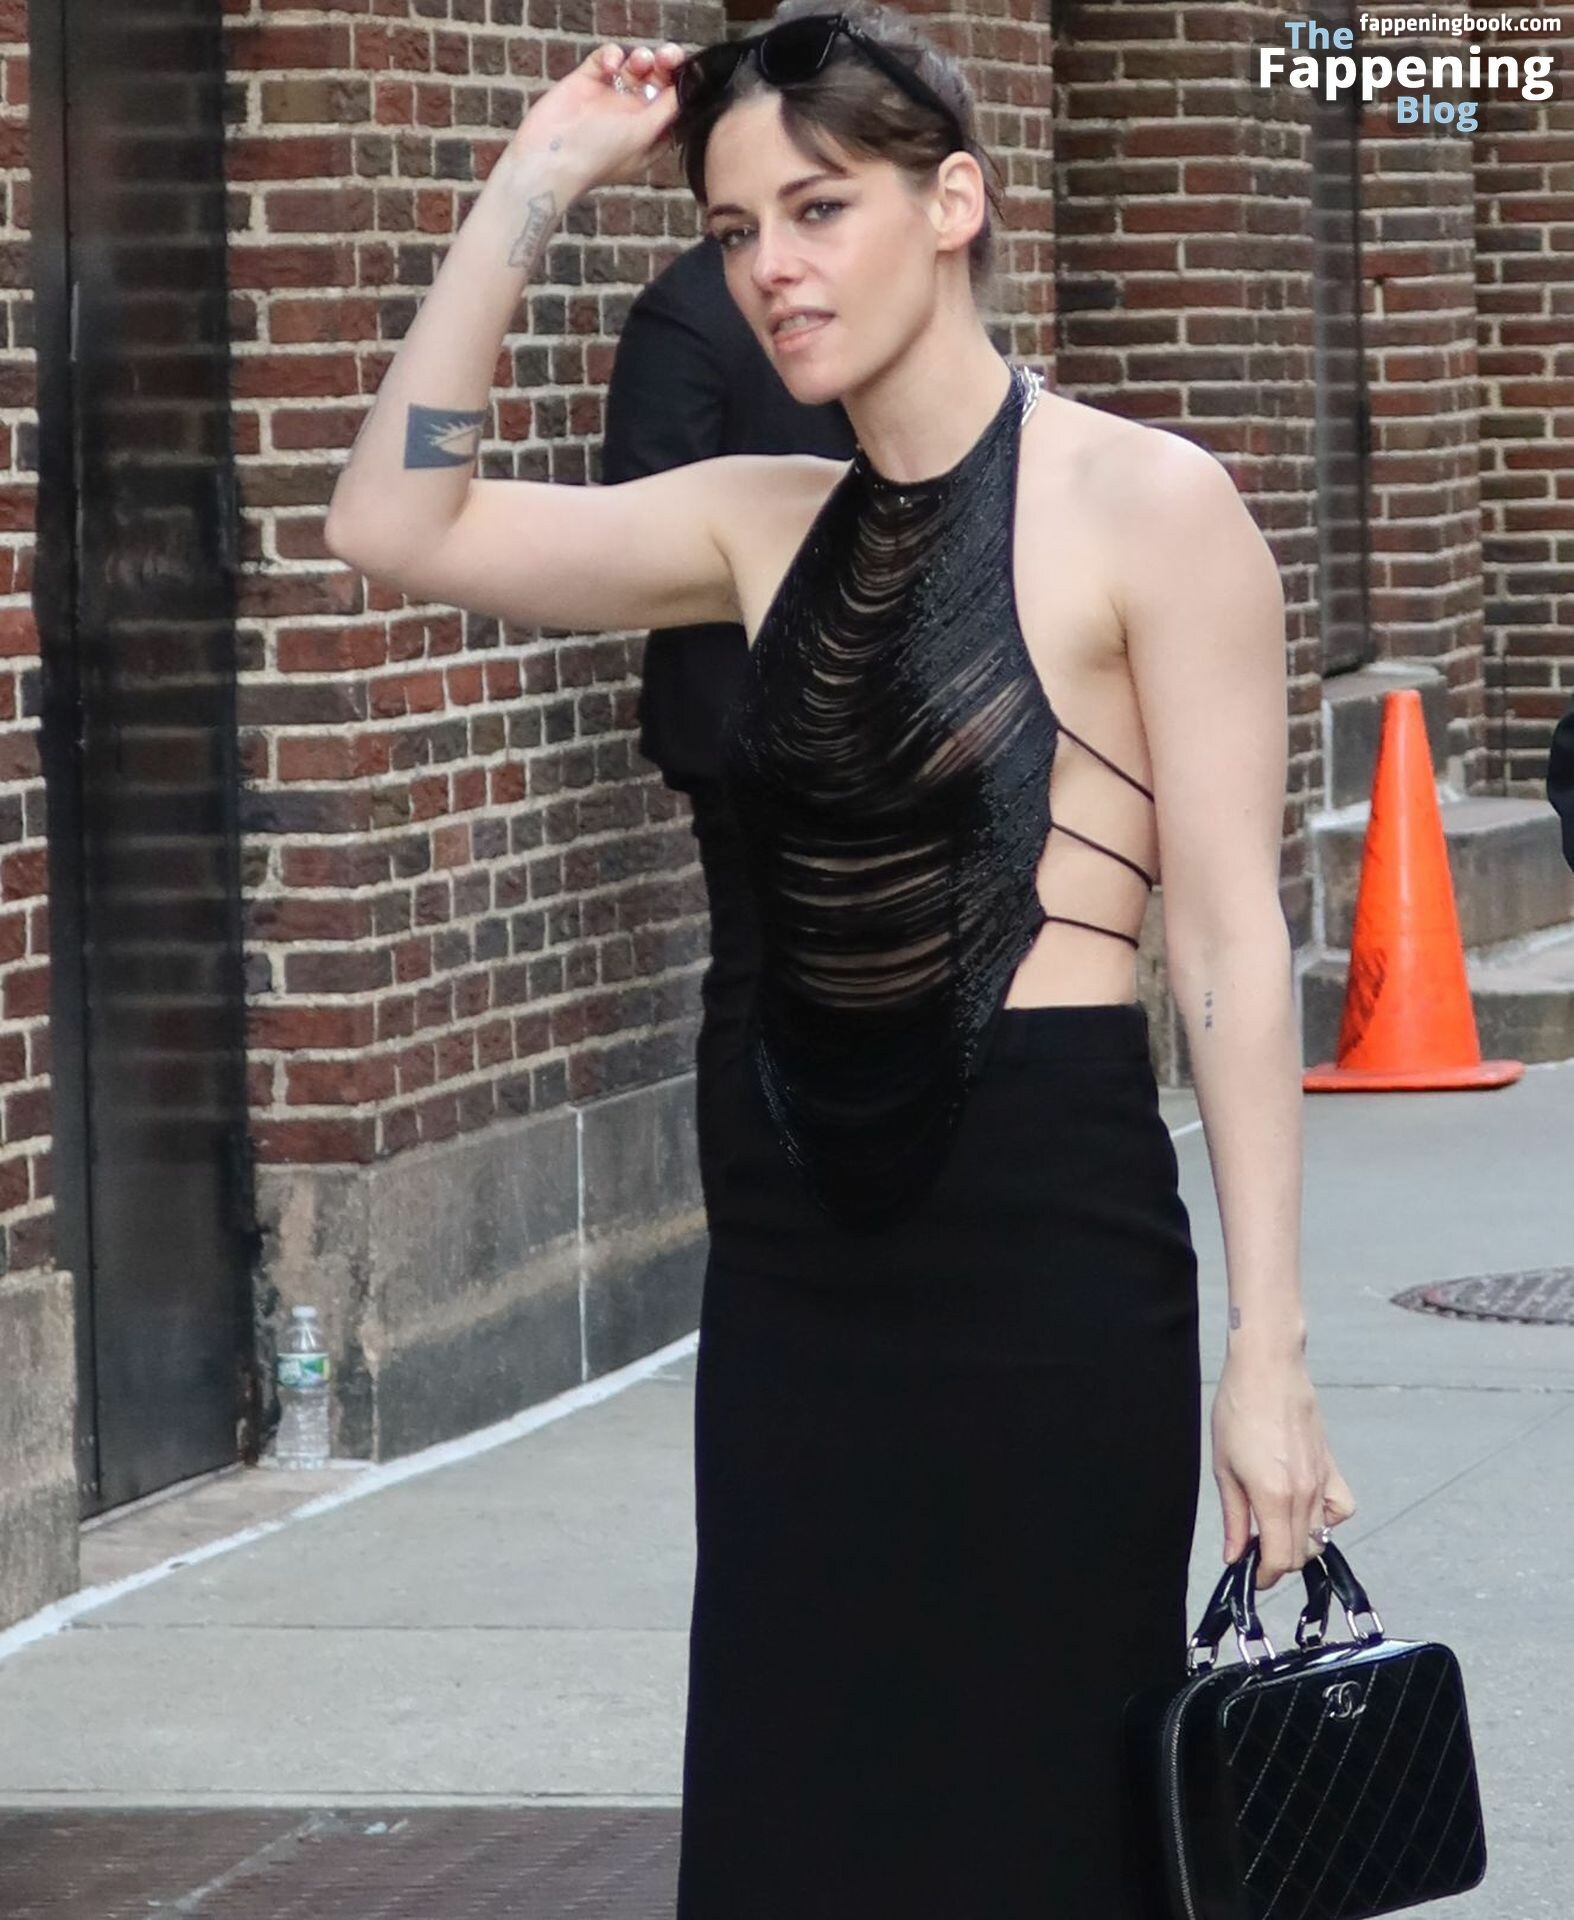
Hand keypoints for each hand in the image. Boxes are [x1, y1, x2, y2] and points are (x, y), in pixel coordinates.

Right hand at [512, 40, 686, 194]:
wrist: (549, 156)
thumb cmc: (598, 155)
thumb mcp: (644, 134)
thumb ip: (668, 110)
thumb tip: (687, 88)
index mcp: (650, 135)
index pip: (674, 105)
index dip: (681, 87)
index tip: (685, 73)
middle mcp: (632, 115)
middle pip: (658, 82)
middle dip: (666, 67)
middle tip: (667, 58)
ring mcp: (609, 97)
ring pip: (635, 67)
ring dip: (642, 58)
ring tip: (640, 62)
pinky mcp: (588, 80)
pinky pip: (607, 58)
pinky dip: (612, 55)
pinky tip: (610, 65)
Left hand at [1211, 1348, 1357, 1589]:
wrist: (1267, 1370)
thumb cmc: (1238, 1411)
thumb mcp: (1224, 1467)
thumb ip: (1234, 1517)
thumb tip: (1234, 1555)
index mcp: (1274, 1497)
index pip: (1279, 1560)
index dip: (1264, 1575)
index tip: (1250, 1574)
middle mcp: (1304, 1494)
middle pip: (1301, 1553)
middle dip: (1277, 1562)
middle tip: (1254, 1548)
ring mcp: (1322, 1481)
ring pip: (1320, 1536)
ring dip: (1298, 1543)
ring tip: (1273, 1527)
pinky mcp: (1332, 1467)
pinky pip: (1340, 1510)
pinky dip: (1327, 1520)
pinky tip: (1305, 1508)